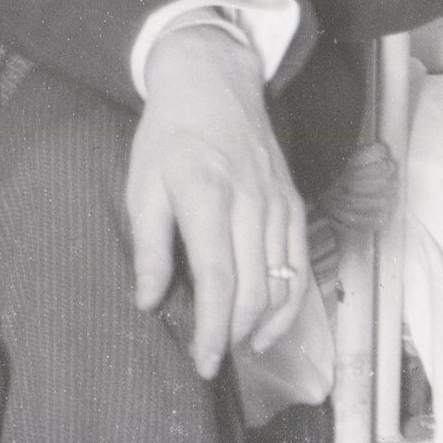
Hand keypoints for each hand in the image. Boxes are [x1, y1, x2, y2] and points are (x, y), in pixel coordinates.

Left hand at [124, 19, 309, 379]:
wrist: (213, 81)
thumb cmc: (169, 135)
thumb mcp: (142, 184)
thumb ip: (149, 246)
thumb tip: (149, 301)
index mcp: (206, 193)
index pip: (218, 276)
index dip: (211, 327)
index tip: (200, 361)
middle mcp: (251, 200)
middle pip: (254, 287)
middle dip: (232, 333)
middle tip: (210, 359)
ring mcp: (278, 202)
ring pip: (282, 280)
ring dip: (261, 323)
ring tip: (234, 347)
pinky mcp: (294, 203)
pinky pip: (301, 263)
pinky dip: (289, 301)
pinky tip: (268, 325)